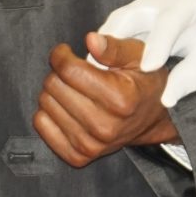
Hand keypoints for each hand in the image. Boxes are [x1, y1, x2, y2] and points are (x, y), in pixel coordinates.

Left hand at [35, 35, 179, 166]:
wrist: (154, 120)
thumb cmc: (144, 83)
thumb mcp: (140, 57)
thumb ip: (115, 47)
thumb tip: (90, 40)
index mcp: (121, 99)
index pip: (69, 70)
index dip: (61, 54)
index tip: (66, 51)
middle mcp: (105, 126)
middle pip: (54, 85)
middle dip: (60, 72)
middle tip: (75, 73)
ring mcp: (91, 145)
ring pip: (45, 103)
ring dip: (55, 92)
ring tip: (74, 90)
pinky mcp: (78, 156)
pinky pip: (41, 124)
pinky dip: (49, 111)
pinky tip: (67, 107)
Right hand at [96, 0, 195, 107]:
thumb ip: (193, 75)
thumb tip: (166, 100)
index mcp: (188, 4)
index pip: (170, 21)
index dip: (158, 44)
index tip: (148, 68)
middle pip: (127, 17)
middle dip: (109, 45)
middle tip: (97, 77)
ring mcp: (143, 3)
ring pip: (114, 23)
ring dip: (99, 49)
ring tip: (89, 79)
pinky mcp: (133, 13)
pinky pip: (113, 30)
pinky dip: (102, 49)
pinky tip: (96, 72)